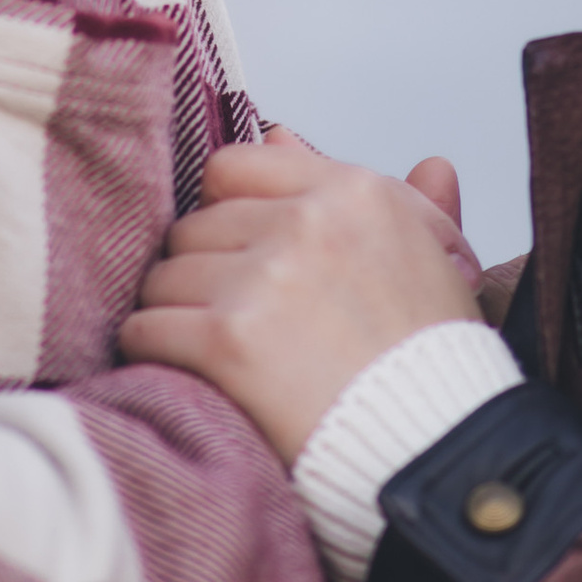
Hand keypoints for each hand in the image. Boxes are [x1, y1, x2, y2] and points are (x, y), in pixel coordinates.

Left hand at [120, 137, 481, 463]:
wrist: (434, 447)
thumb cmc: (432, 360)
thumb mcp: (434, 256)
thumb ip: (381, 192)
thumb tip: (293, 134)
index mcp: (353, 193)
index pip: (234, 168)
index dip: (224, 211)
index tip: (236, 251)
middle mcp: (307, 223)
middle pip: (193, 226)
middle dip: (202, 270)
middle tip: (230, 313)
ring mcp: (263, 279)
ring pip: (164, 277)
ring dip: (175, 312)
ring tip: (211, 347)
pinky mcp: (227, 340)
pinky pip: (146, 327)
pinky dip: (154, 350)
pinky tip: (185, 369)